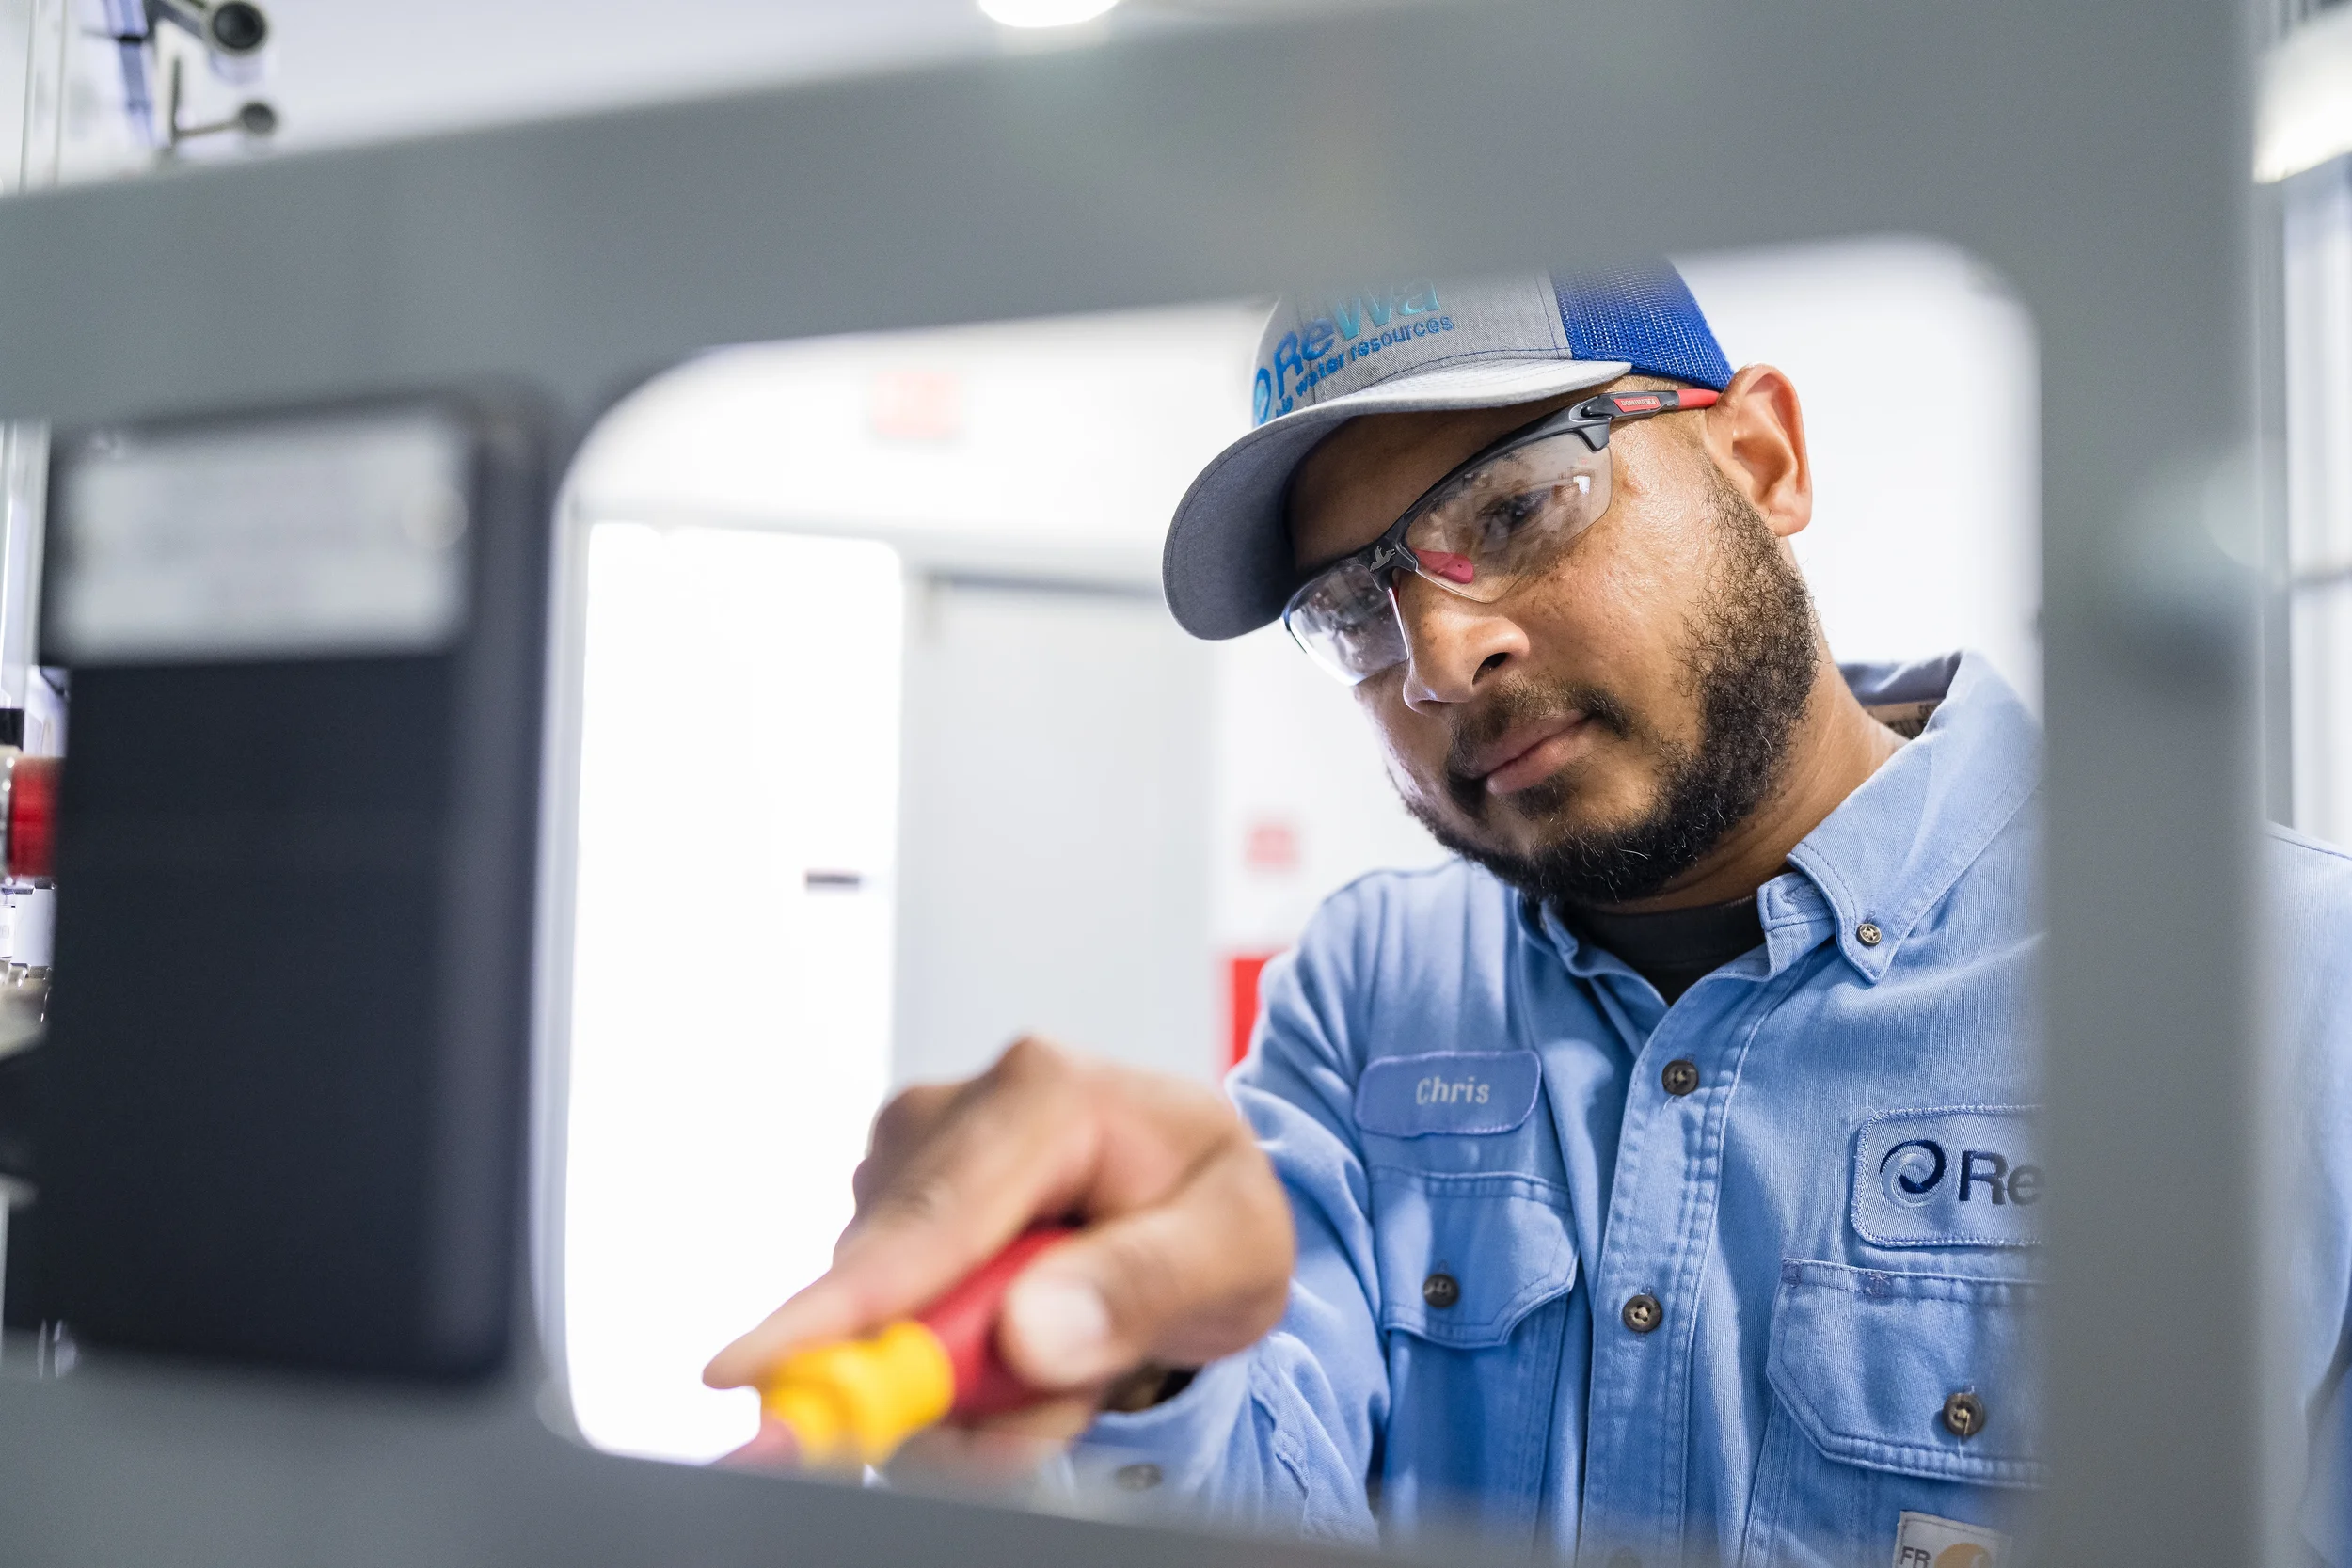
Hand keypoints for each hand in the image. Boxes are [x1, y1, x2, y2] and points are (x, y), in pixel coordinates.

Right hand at [703, 1037, 1293, 1452]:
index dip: (838, 1308)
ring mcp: (911, 1156)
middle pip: (892, 1285)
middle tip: (1064, 1401)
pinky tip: (1027, 1332)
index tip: (750, 1372)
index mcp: (1045, 1094)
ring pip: (891, 1317)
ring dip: (975, 1375)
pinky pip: (891, 1320)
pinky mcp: (887, 1204)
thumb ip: (1142, 1285)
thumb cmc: (1212, 1209)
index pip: (929, 1220)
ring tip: (1077, 1344)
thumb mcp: (1235, 1248)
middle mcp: (957, 1109)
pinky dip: (959, 1361)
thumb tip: (1032, 1332)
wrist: (1193, 1194)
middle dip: (959, 1380)